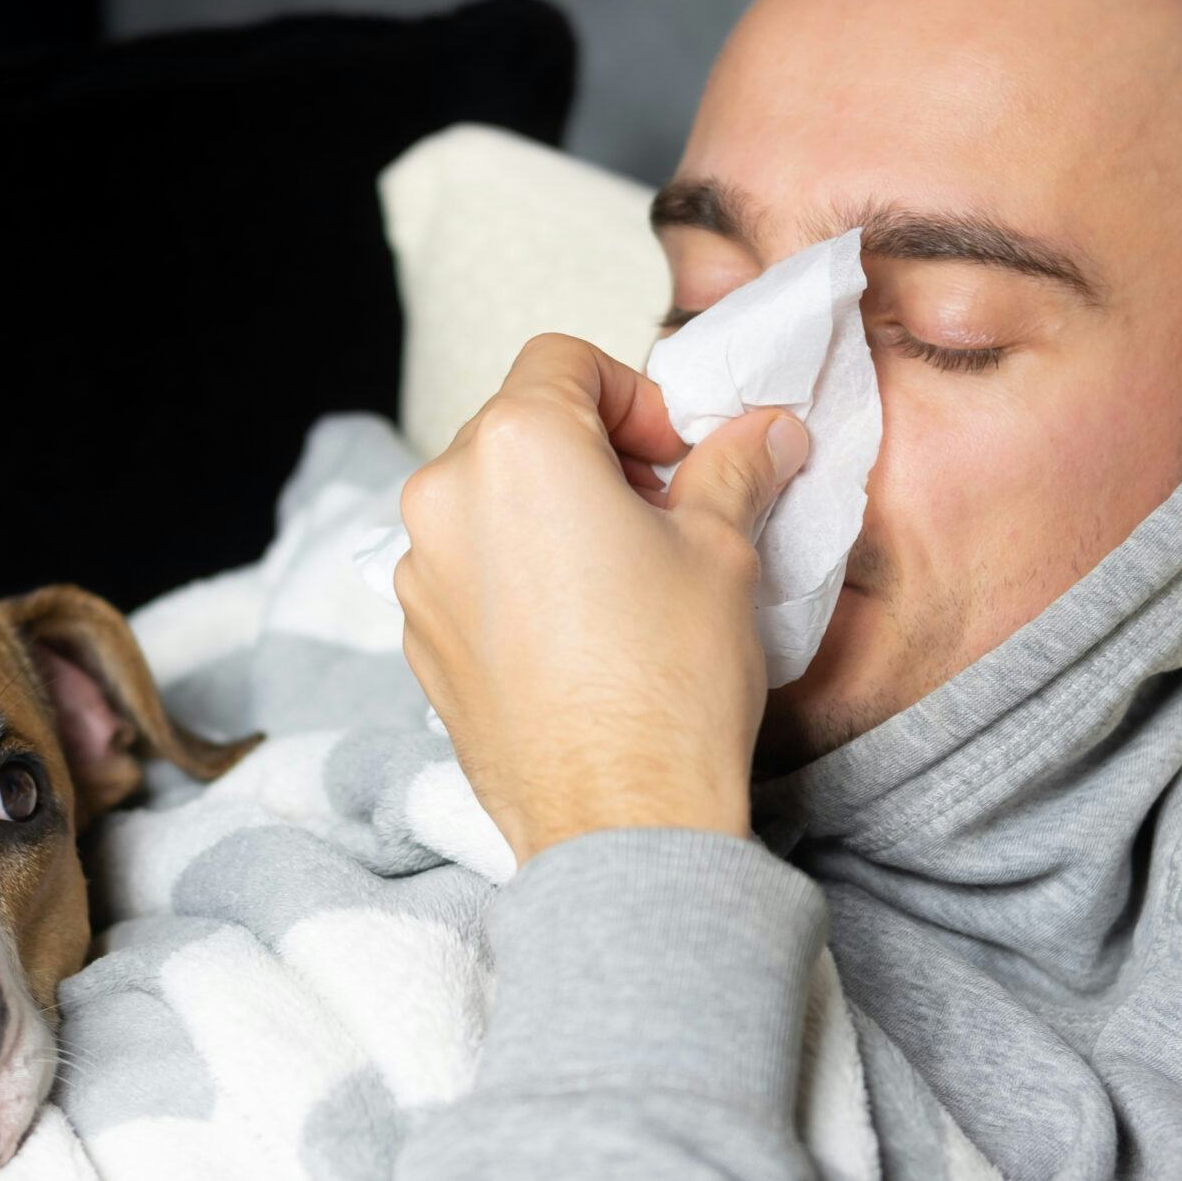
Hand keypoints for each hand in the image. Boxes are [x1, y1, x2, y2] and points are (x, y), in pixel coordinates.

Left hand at [395, 333, 809, 862]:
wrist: (619, 820)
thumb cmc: (666, 688)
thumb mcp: (722, 551)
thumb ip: (734, 468)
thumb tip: (762, 433)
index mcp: (517, 448)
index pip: (564, 360)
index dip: (633, 394)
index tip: (675, 451)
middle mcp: (445, 498)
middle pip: (520, 426)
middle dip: (595, 453)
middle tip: (666, 510)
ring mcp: (420, 572)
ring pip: (489, 501)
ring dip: (553, 514)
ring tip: (626, 577)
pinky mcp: (418, 636)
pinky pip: (468, 570)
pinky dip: (519, 573)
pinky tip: (583, 630)